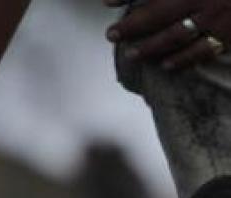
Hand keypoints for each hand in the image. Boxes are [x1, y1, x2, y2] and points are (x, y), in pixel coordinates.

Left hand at [105, 0, 229, 69]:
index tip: (105, 2)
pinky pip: (201, 51)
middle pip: (158, 13)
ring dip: (149, 47)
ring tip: (131, 54)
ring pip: (175, 36)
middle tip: (111, 34)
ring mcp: (217, 17)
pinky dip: (181, 60)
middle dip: (131, 25)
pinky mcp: (229, 34)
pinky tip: (165, 65)